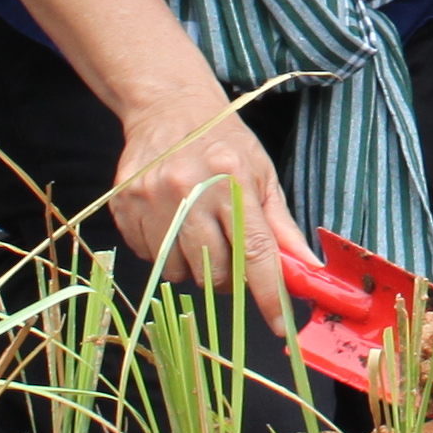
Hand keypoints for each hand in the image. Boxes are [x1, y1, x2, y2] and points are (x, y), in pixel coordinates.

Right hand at [108, 82, 303, 337]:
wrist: (168, 106)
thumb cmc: (225, 141)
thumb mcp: (262, 175)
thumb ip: (283, 227)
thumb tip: (308, 270)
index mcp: (232, 181)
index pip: (255, 252)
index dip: (269, 295)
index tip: (280, 326)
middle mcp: (189, 191)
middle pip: (214, 271)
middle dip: (227, 277)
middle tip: (230, 253)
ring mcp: (151, 198)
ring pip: (179, 270)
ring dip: (194, 265)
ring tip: (199, 231)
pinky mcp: (124, 205)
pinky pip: (150, 257)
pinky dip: (166, 252)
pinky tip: (172, 222)